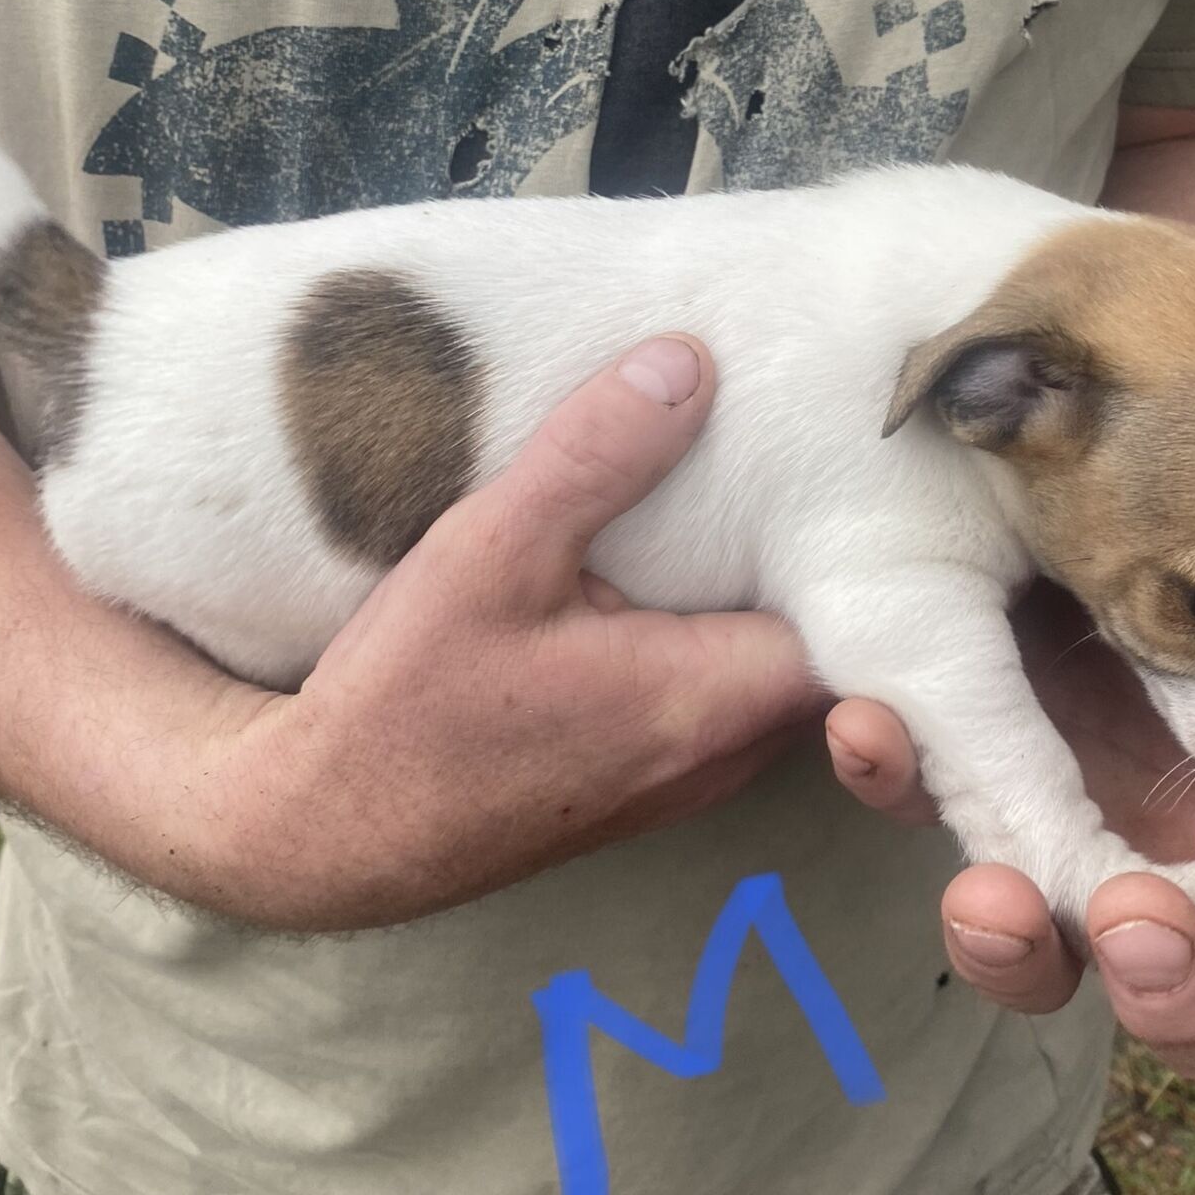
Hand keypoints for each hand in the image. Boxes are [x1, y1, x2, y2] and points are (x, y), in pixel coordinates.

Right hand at [194, 336, 824, 929]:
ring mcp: (683, 783)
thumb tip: (690, 363)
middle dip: (822, 569)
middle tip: (810, 471)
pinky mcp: (641, 786)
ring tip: (752, 509)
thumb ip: (595, 455)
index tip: (860, 472)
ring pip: (772, 681)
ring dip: (765, 606)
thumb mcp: (491, 550)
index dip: (872, 550)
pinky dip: (720, 643)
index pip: (860, 630)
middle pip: (825, 652)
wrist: (321, 831)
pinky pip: (722, 704)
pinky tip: (674, 580)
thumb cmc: (405, 702)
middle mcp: (719, 757)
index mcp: (708, 700)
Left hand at [826, 567, 1194, 1080]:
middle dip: (1176, 988)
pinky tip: (868, 726)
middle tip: (1131, 919)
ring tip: (989, 903)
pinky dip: (896, 781)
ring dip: (1024, 957)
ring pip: (1048, 965)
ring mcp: (1055, 824)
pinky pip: (918, 807)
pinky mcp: (947, 767)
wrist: (1092, 402)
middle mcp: (1176, 850)